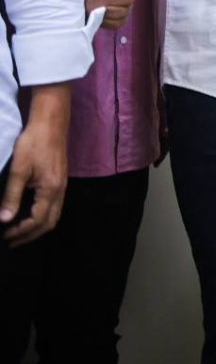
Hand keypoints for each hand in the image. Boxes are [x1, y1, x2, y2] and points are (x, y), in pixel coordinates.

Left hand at [1, 85, 69, 245]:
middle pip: (50, 222)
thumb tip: (4, 219)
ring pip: (54, 214)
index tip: (5, 236)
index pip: (38, 220)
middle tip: (12, 241)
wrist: (51, 122)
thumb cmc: (34, 143)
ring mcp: (62, 185)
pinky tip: (29, 213)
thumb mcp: (19, 169)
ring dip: (37, 226)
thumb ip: (12, 195)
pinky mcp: (60, 179)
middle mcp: (60, 190)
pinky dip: (42, 216)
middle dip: (31, 235)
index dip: (21, 231)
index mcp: (50, 189)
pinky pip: (54, 205)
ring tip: (18, 231)